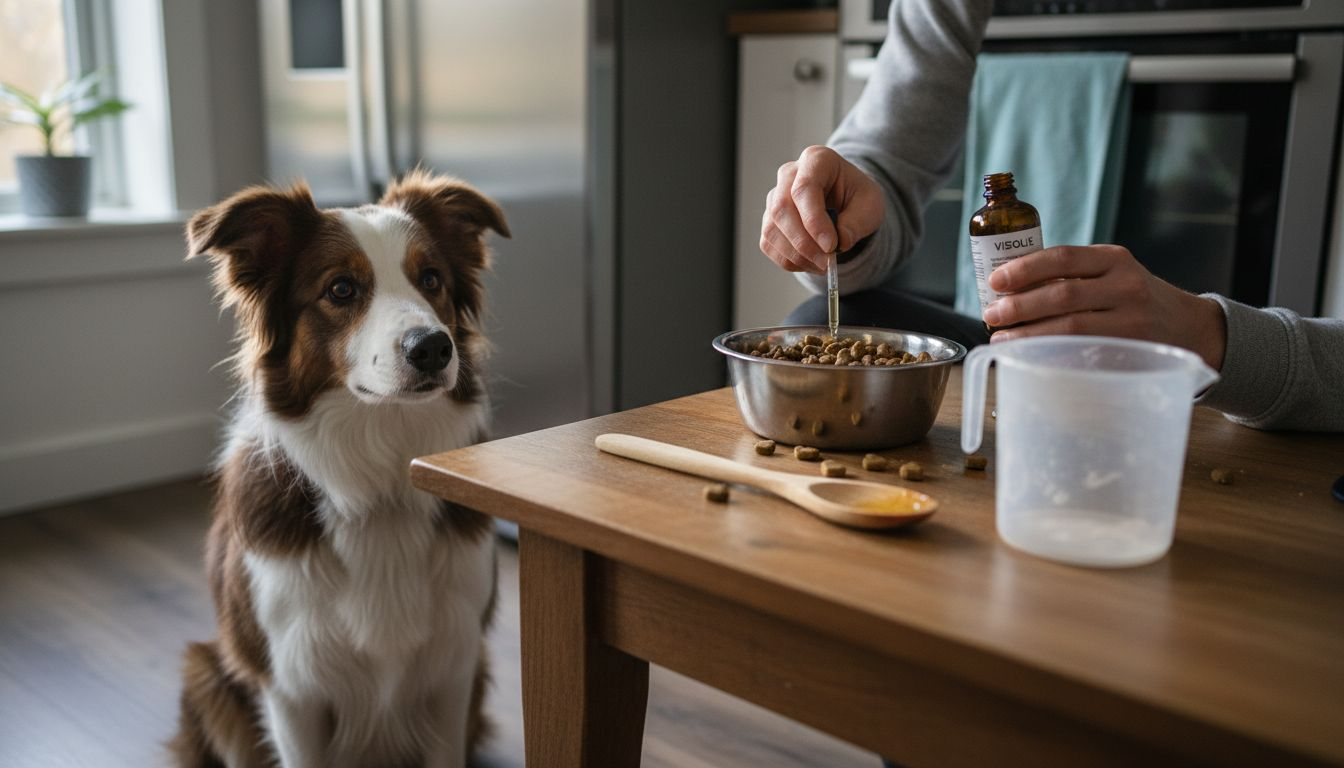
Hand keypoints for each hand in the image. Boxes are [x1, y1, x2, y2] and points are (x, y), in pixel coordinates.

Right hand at [759, 145, 884, 273]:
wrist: (847, 200)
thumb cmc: (858, 196)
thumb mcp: (871, 204)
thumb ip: (857, 222)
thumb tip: (840, 242)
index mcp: (816, 160)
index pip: (804, 189)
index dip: (814, 220)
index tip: (831, 246)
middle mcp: (789, 175)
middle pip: (781, 208)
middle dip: (803, 242)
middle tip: (826, 261)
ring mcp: (775, 197)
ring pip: (772, 229)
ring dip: (796, 255)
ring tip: (822, 265)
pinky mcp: (770, 220)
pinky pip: (769, 244)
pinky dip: (788, 260)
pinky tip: (810, 263)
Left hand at [983, 244, 1227, 370]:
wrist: (1187, 327)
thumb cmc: (1133, 298)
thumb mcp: (1111, 274)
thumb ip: (1071, 277)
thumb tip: (1008, 290)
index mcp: (1114, 259)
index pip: (1061, 258)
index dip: (1024, 270)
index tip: (995, 282)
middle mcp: (1126, 286)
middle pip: (1063, 295)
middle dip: (1020, 307)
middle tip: (992, 315)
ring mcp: (1132, 320)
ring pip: (1071, 328)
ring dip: (1029, 334)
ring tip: (1003, 338)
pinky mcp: (1133, 350)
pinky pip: (1084, 353)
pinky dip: (1052, 355)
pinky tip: (1031, 355)